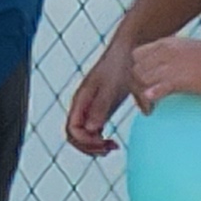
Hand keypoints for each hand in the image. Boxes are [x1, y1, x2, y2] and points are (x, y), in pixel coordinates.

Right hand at [63, 33, 139, 155]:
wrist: (128, 51)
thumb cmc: (119, 65)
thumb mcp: (111, 87)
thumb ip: (100, 107)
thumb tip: (92, 128)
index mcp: (80, 100)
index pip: (73, 130)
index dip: (86, 142)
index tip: (105, 143)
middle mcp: (82, 106)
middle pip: (74, 137)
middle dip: (89, 147)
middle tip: (109, 148)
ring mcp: (90, 108)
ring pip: (83, 137)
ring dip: (95, 147)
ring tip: (112, 147)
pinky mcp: (99, 109)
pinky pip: (93, 132)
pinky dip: (100, 141)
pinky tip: (113, 142)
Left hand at [127, 34, 200, 105]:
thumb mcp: (196, 56)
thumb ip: (182, 63)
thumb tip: (179, 78)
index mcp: (169, 44)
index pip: (137, 55)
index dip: (137, 72)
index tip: (145, 88)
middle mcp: (165, 51)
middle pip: (133, 68)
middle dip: (135, 86)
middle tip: (146, 104)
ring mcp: (171, 64)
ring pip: (138, 78)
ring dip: (140, 96)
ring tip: (150, 110)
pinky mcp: (179, 78)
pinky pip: (152, 89)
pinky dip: (149, 100)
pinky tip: (154, 109)